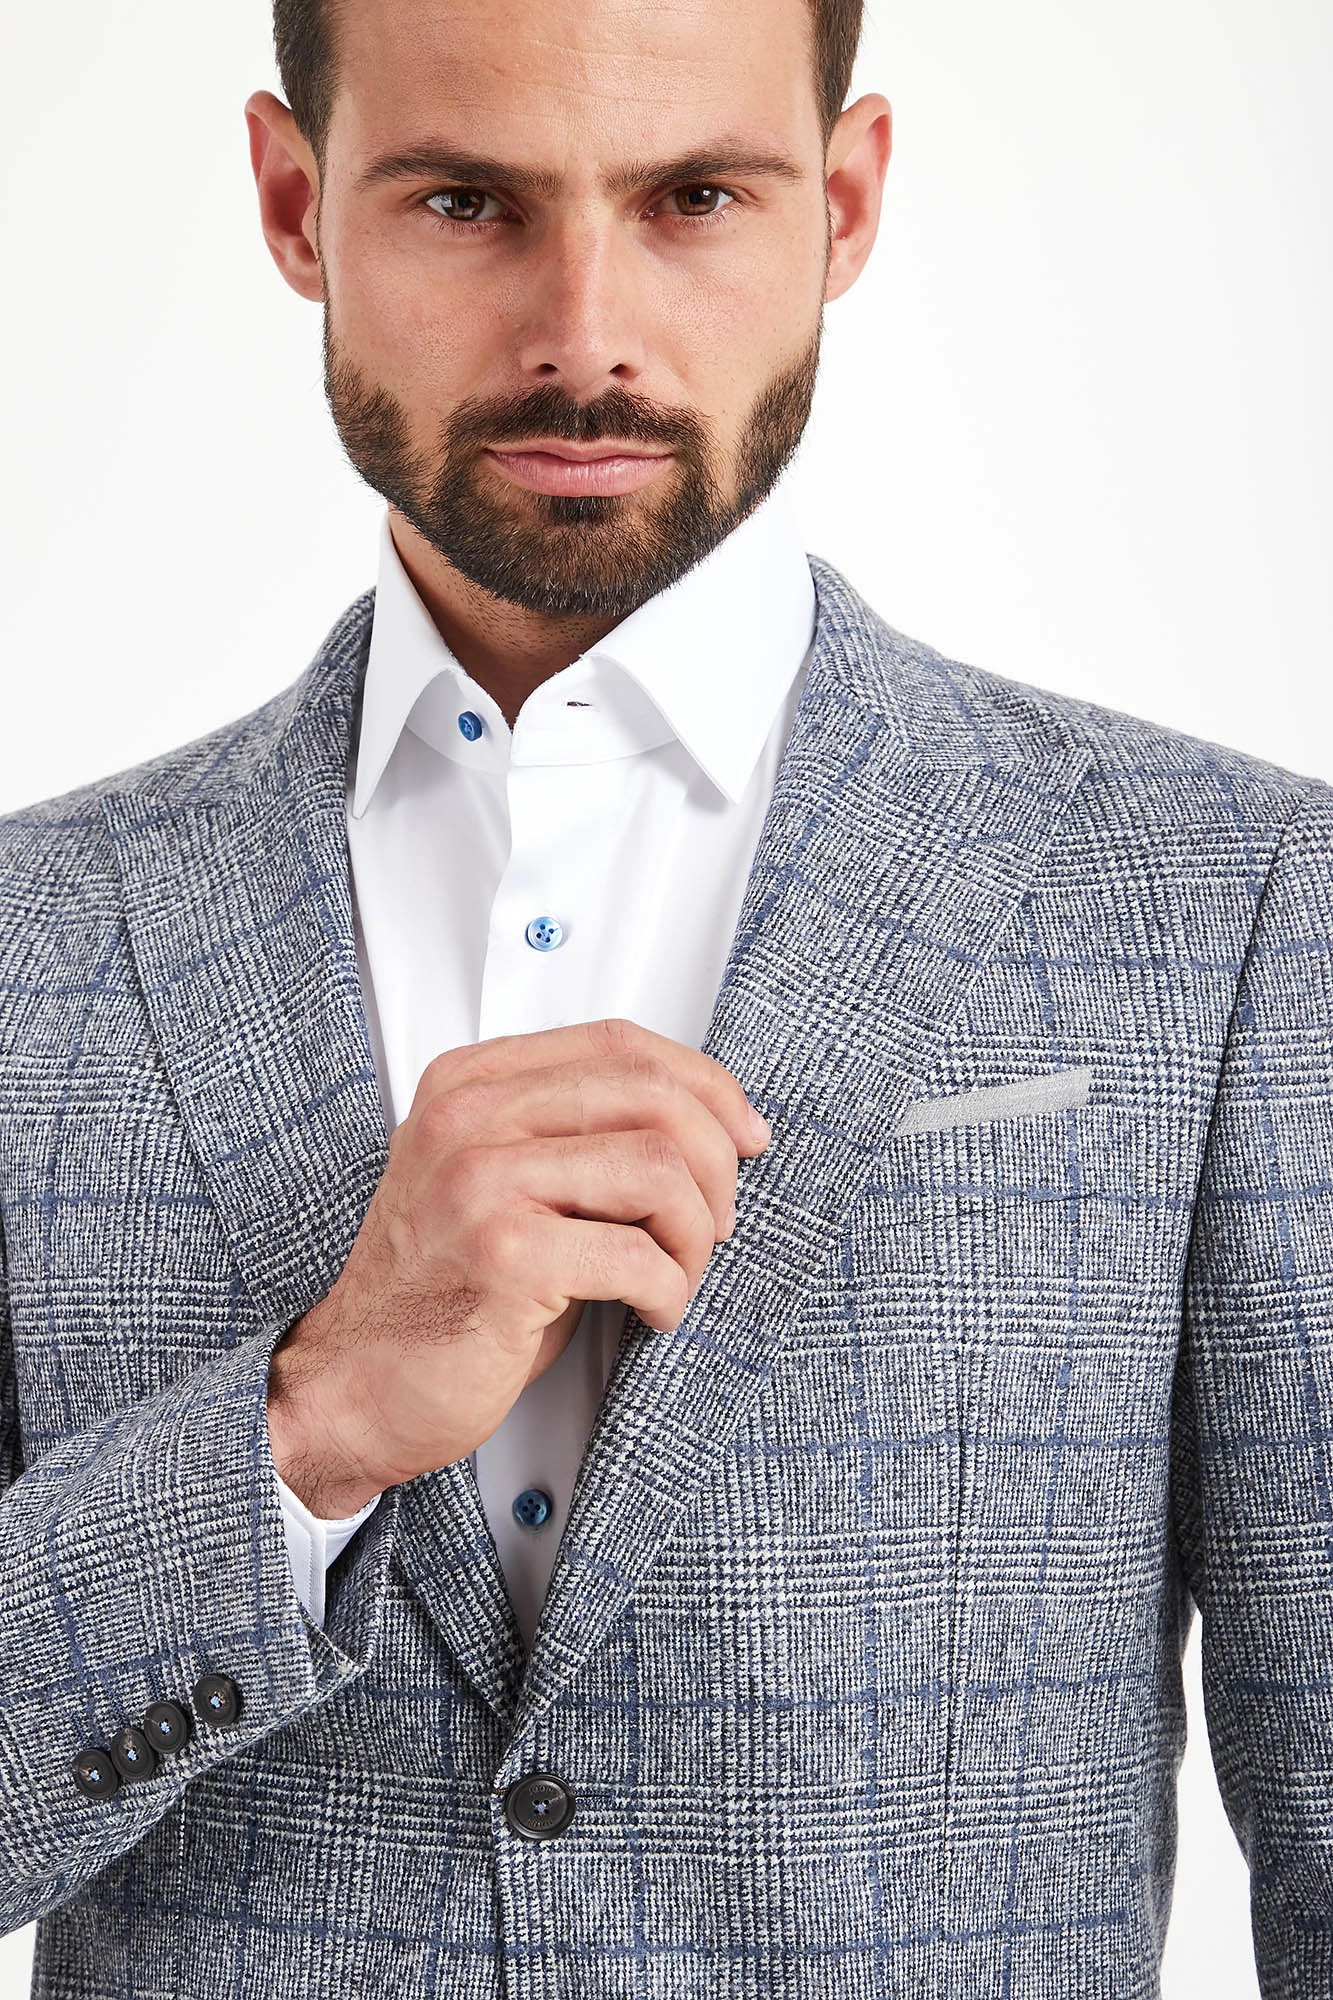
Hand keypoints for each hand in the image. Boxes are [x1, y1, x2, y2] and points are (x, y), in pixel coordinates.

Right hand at [265, 1016, 769, 1514]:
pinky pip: (638, 1254)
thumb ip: (576, 1135)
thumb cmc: (443, 1294)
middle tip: (716, 1223)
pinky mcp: (501, 1253)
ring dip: (694, 1234)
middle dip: (715, 1162)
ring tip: (676, 1274)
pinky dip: (669, 1291)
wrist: (356, 1386)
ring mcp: (479, 1181)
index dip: (705, 1084)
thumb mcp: (503, 1184)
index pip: (620, 1043)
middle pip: (650, 1094)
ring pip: (657, 1166)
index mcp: (470, 1083)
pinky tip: (652, 1311)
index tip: (743, 1135)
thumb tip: (710, 1125)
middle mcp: (468, 1117)